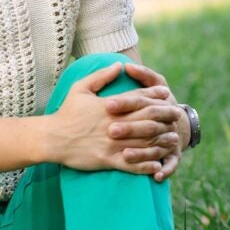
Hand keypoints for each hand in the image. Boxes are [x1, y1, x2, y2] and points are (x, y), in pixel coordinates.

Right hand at [46, 62, 178, 175]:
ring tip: (173, 139)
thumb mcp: (80, 88)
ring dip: (161, 141)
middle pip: (146, 119)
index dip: (154, 95)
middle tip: (177, 114)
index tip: (166, 93)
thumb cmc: (66, 113)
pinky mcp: (107, 160)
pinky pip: (131, 164)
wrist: (52, 138)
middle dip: (164, 116)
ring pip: (143, 142)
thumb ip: (100, 76)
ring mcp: (111, 144)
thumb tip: (119, 64)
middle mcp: (113, 124)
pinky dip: (146, 165)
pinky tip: (157, 165)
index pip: (137, 98)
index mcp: (109, 106)